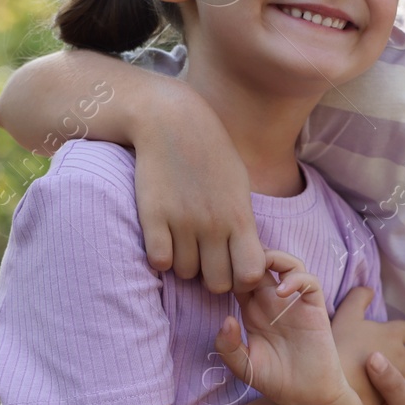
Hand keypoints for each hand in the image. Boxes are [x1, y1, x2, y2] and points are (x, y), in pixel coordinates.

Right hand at [131, 87, 266, 294]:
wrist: (173, 122)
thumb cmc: (212, 155)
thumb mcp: (239, 187)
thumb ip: (244, 225)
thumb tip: (249, 261)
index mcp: (240, 216)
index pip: (250, 274)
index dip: (243, 278)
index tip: (234, 265)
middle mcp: (214, 224)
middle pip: (217, 283)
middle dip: (213, 276)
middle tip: (207, 258)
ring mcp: (182, 221)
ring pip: (186, 273)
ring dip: (185, 263)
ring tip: (184, 241)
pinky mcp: (153, 216)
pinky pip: (159, 261)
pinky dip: (161, 256)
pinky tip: (164, 238)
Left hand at [213, 251, 346, 404]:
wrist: (309, 398)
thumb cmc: (277, 382)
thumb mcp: (244, 368)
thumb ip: (229, 348)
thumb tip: (226, 319)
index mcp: (252, 310)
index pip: (239, 275)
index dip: (228, 266)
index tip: (215, 271)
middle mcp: (273, 301)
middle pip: (262, 261)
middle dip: (249, 253)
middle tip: (236, 258)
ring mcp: (295, 303)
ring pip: (288, 263)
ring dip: (274, 258)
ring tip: (259, 268)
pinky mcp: (315, 308)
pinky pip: (309, 281)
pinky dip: (296, 279)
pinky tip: (281, 292)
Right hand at [330, 287, 404, 404]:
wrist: (330, 382)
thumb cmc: (338, 345)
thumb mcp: (346, 315)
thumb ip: (359, 298)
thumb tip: (369, 289)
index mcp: (394, 333)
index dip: (395, 333)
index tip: (380, 338)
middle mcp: (403, 353)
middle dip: (396, 354)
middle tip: (374, 358)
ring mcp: (401, 376)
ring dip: (399, 373)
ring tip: (379, 377)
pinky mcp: (395, 396)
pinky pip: (403, 391)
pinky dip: (394, 389)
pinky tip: (379, 390)